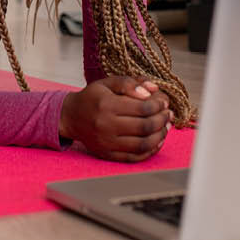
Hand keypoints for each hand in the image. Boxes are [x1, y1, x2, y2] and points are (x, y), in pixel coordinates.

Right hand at [59, 76, 173, 162]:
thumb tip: (153, 89)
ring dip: (160, 136)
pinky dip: (150, 151)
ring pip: (143, 144)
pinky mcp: (107, 154)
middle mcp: (106, 125)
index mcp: (107, 105)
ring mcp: (106, 142)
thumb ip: (130, 83)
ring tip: (165, 127)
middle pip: (145, 126)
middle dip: (162, 120)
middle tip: (168, 114)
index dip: (158, 106)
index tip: (164, 102)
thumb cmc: (92, 98)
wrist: (71, 117)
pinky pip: (134, 157)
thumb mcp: (107, 83)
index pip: (142, 108)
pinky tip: (156, 141)